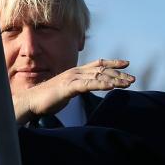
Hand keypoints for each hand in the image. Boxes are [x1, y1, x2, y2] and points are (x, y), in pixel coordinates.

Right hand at [13, 59, 134, 123]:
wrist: (31, 101)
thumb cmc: (47, 99)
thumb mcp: (67, 92)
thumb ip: (77, 89)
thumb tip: (83, 91)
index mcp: (75, 72)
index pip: (97, 64)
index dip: (113, 63)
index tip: (126, 64)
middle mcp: (75, 72)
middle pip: (102, 70)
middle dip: (119, 74)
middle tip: (133, 79)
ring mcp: (72, 78)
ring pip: (98, 76)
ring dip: (115, 80)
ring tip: (128, 84)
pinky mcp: (69, 87)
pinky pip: (88, 84)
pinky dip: (101, 85)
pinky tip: (112, 87)